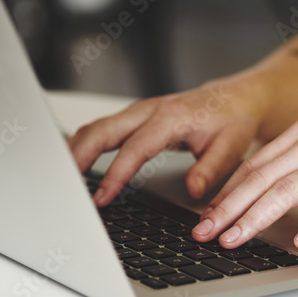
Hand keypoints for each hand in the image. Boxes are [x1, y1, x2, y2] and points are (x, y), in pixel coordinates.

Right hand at [68, 74, 267, 205]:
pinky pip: (102, 129)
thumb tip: (193, 190)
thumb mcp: (232, 147)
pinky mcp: (136, 118)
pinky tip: (75, 164)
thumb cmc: (233, 122)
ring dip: (75, 150)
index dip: (116, 174)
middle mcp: (150, 110)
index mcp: (171, 117)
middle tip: (63, 186)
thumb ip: (211, 169)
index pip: (135, 148)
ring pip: (96, 127)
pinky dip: (85, 145)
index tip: (102, 197)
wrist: (237, 99)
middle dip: (78, 157)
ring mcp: (139, 112)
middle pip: (101, 130)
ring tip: (60, 180)